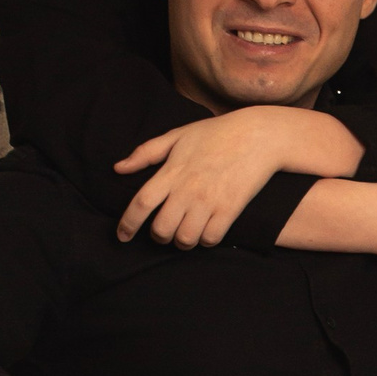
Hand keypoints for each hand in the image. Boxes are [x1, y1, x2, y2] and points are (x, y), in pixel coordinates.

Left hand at [114, 108, 362, 245]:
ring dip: (181, 241)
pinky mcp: (230, 209)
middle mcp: (188, 189)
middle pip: (161, 229)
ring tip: (184, 234)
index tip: (122, 236)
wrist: (258, 135)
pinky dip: (205, 241)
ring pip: (185, 238)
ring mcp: (210, 201)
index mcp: (172, 171)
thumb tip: (118, 168)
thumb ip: (146, 153)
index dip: (128, 224)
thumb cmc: (215, 133)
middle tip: (163, 232)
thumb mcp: (177, 136)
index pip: (141, 203)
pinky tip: (205, 232)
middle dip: (158, 236)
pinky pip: (211, 239)